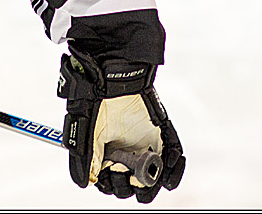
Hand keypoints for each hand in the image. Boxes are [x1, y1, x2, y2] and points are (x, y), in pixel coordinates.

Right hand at [58, 52, 184, 202]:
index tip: (115, 174)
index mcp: (107, 157)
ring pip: (157, 177)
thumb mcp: (89, 131)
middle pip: (134, 185)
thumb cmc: (96, 101)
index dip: (115, 185)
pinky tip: (173, 159)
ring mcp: (145, 147)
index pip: (113, 184)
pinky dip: (176, 165)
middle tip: (132, 173)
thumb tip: (86, 183)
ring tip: (156, 172)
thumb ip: (87, 159)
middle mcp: (127, 155)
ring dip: (158, 179)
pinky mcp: (162, 137)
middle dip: (134, 184)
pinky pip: (173, 159)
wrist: (115, 77)